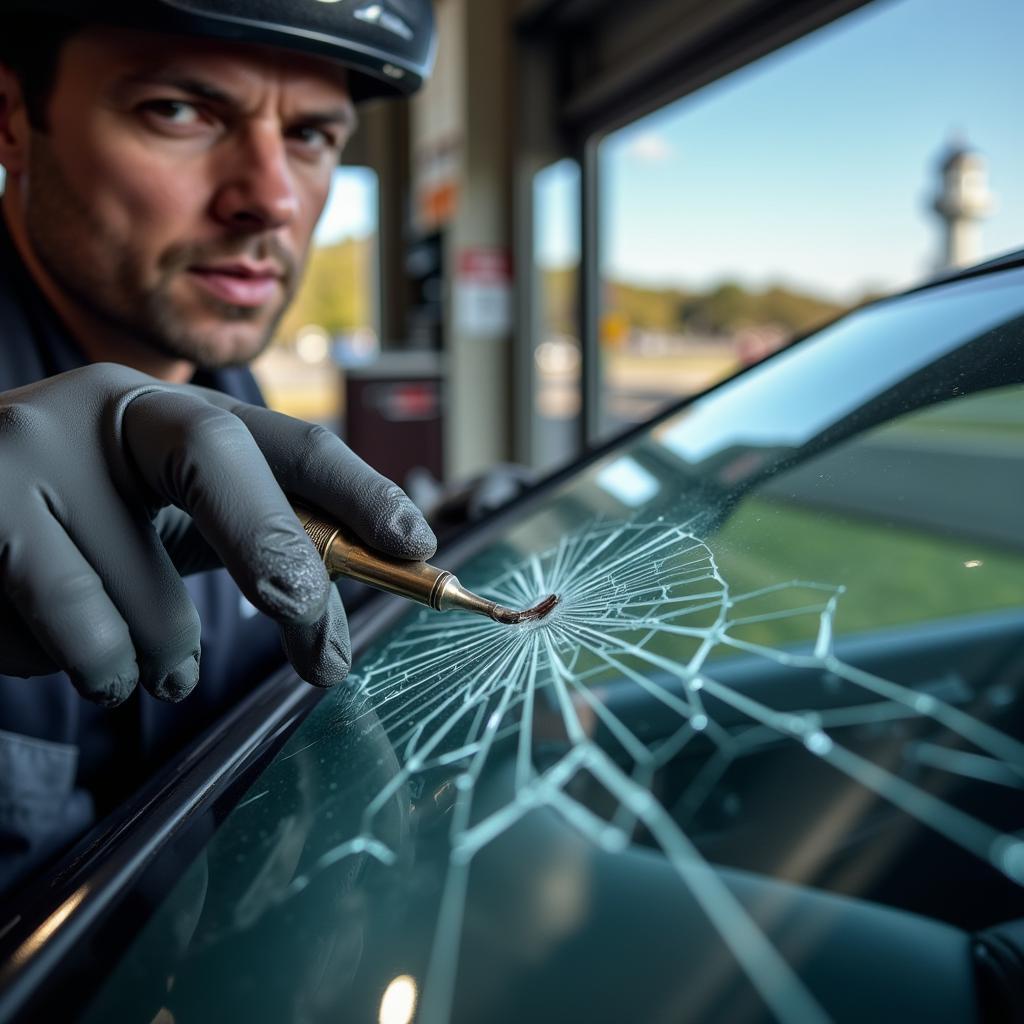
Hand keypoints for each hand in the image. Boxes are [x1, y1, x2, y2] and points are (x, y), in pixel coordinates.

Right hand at [0, 363, 435, 703]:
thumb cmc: (89, 529)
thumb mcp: (172, 522)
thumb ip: (250, 549)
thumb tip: (333, 627)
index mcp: (177, 410)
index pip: (287, 439)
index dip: (360, 489)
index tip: (416, 544)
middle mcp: (107, 408)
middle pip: (216, 456)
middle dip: (274, 547)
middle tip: (309, 626)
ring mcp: (32, 452)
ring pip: (140, 588)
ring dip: (162, 657)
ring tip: (149, 666)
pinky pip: (72, 632)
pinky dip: (93, 668)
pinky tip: (75, 651)